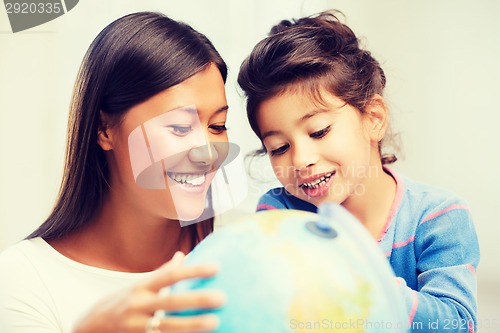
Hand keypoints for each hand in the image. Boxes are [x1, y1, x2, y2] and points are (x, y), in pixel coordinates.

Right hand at [73, 251, 224, 332]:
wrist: (87, 328)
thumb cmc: (120, 302)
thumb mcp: (137, 285)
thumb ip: (161, 272)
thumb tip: (182, 255)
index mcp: (141, 287)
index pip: (171, 275)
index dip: (194, 270)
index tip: (217, 268)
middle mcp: (138, 305)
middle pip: (171, 302)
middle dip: (197, 300)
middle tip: (222, 298)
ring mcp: (135, 326)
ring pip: (167, 327)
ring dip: (192, 325)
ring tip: (215, 322)